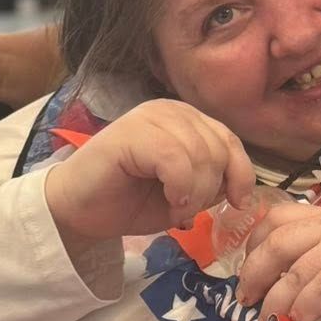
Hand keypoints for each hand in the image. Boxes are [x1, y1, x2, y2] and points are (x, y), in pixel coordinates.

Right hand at [43, 100, 255, 244]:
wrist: (78, 210)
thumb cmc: (129, 202)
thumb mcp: (186, 195)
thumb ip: (213, 184)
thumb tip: (241, 188)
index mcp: (187, 120)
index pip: (230, 140)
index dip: (241, 173)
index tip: (238, 203)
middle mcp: (171, 110)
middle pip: (218, 147)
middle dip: (212, 188)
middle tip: (188, 209)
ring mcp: (149, 117)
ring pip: (200, 153)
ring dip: (196, 192)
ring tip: (176, 207)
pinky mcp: (131, 132)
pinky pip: (175, 158)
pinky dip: (180, 186)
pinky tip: (169, 200)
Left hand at [236, 202, 320, 320]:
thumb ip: (319, 256)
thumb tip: (281, 285)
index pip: (278, 218)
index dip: (254, 245)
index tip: (247, 272)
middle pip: (279, 242)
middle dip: (254, 273)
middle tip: (246, 300)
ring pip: (296, 269)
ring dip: (276, 301)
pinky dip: (305, 306)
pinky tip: (302, 320)